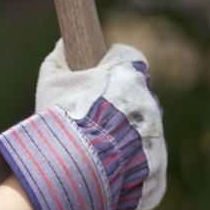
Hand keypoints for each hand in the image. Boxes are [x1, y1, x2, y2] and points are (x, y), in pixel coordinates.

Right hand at [0, 40, 166, 209]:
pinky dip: (130, 155)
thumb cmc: (62, 115)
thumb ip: (58, 58)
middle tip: (92, 111)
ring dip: (125, 126)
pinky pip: (145, 152)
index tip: (97, 73)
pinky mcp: (158, 160)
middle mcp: (148, 98)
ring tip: (96, 141)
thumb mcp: (51, 80)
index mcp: (128, 73)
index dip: (112, 63)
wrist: (75, 165)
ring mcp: (156, 130)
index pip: (129, 56)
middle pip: (136, 91)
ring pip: (141, 122)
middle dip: (118, 97)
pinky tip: (107, 161)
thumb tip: (62, 44)